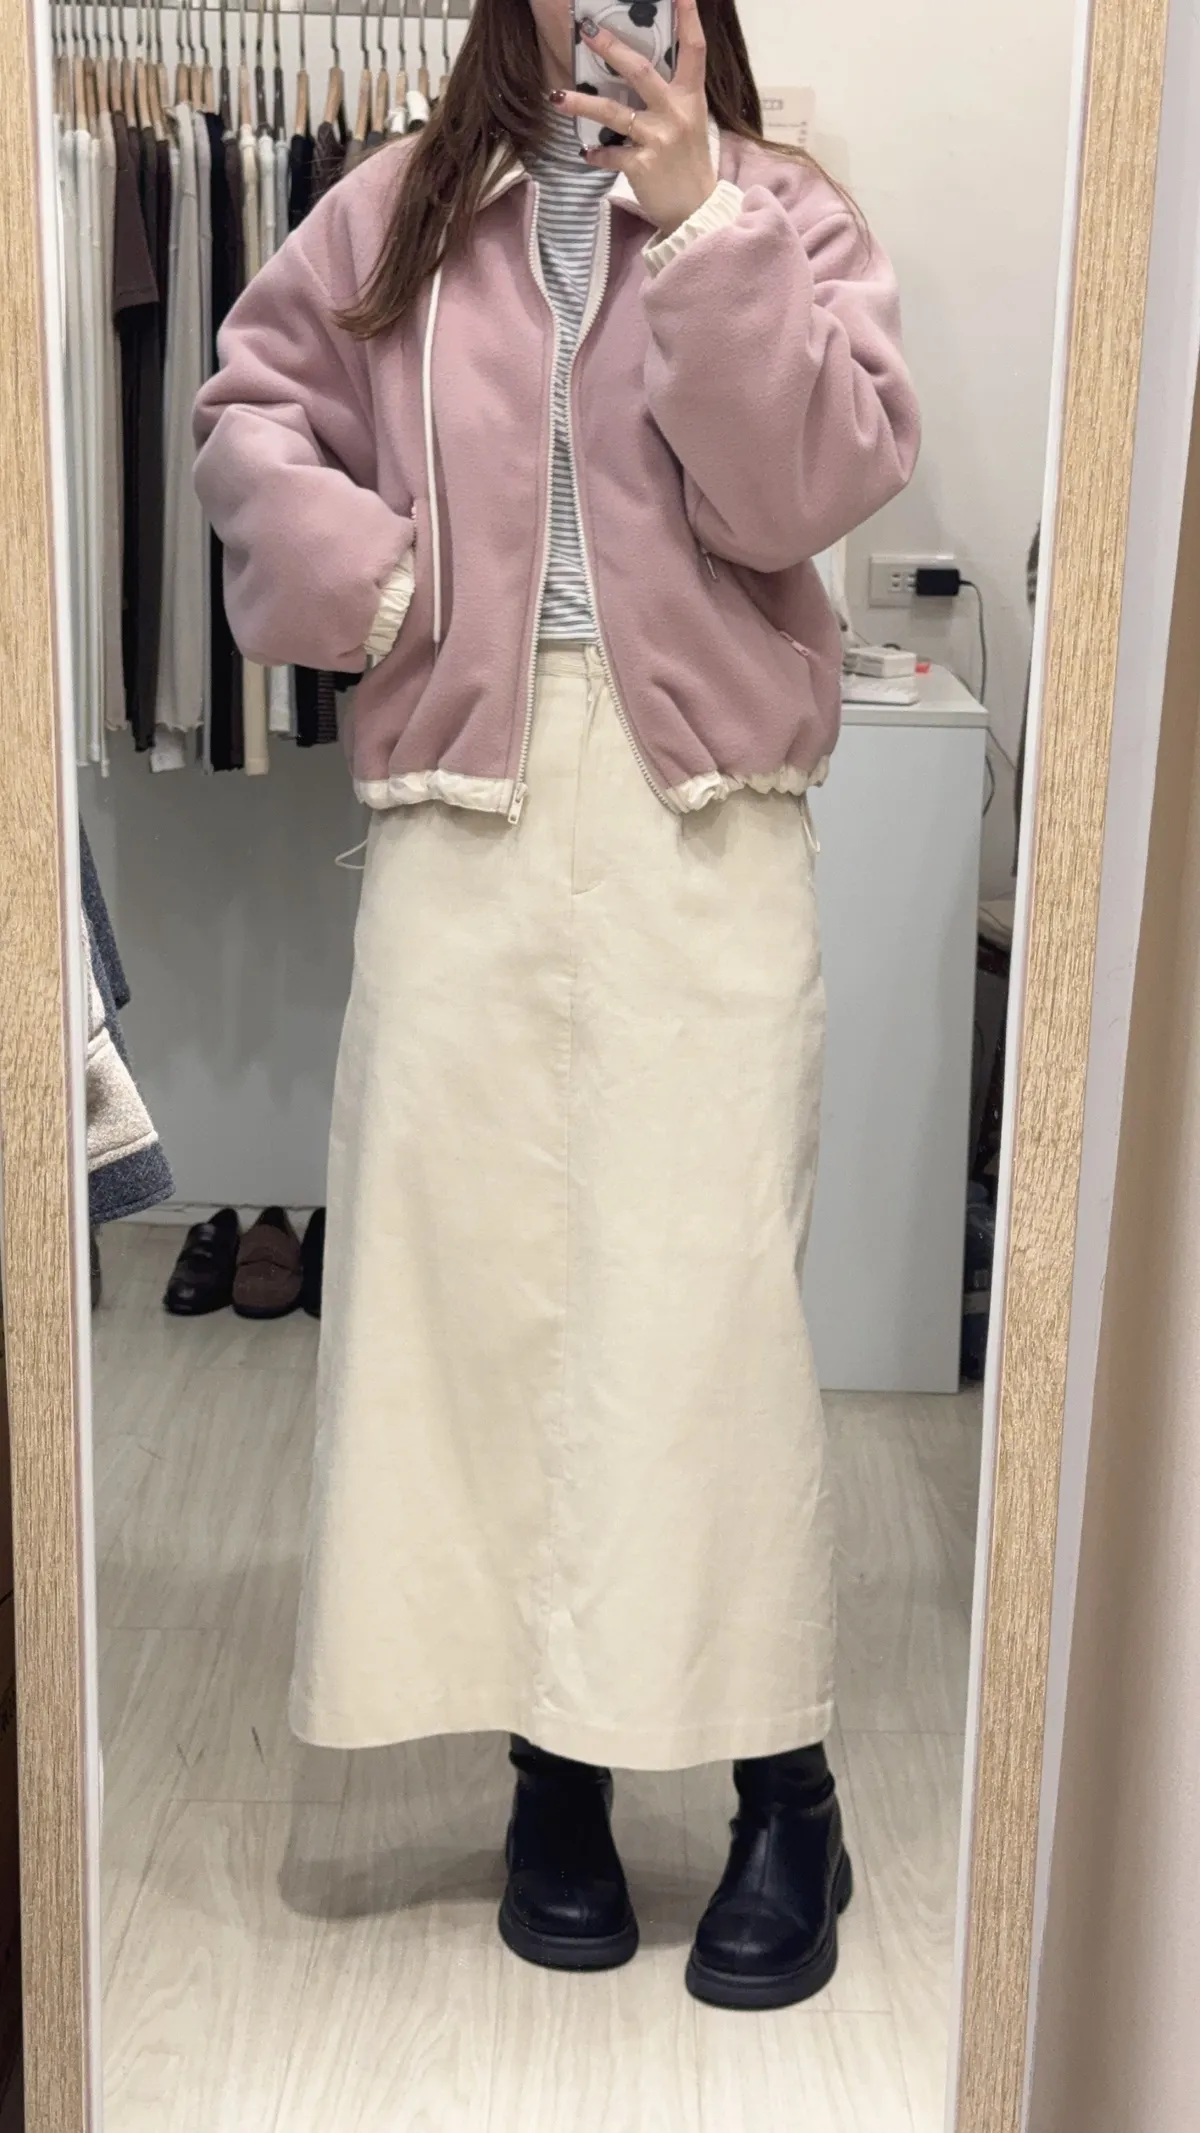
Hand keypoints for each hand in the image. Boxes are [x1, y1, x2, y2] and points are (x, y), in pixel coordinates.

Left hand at [551, 0, 714, 237]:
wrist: (696, 211)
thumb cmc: (689, 164)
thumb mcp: (688, 122)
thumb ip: (669, 96)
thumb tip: (635, 72)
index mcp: (690, 97)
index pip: (694, 50)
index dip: (689, 18)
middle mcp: (675, 112)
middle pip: (639, 71)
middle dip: (610, 48)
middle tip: (585, 30)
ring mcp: (658, 139)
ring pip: (613, 112)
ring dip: (581, 102)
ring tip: (556, 96)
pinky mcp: (642, 165)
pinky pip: (610, 153)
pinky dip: (596, 154)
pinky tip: (586, 153)